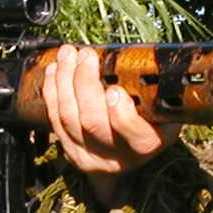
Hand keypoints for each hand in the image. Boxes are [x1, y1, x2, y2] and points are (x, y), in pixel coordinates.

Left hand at [42, 43, 181, 200]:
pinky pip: (55, 120)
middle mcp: (117, 158)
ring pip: (68, 119)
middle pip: (92, 122)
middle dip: (84, 83)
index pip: (134, 133)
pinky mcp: (71, 153)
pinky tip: (54, 70)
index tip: (115, 90)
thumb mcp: (160, 106)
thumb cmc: (150, 117)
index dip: (121, 114)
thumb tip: (127, 63)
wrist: (131, 148)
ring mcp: (90, 158)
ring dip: (64, 80)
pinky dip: (52, 92)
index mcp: (146, 143)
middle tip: (85, 55)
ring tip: (67, 54)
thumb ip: (147, 91)